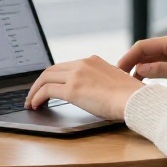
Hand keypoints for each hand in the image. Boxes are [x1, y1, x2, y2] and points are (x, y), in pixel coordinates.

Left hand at [24, 56, 143, 120]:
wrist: (135, 100)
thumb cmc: (130, 97)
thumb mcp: (114, 82)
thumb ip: (101, 82)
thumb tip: (94, 93)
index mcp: (92, 61)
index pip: (65, 66)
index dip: (54, 77)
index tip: (48, 86)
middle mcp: (82, 64)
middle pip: (52, 70)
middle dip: (40, 82)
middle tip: (34, 94)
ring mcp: (76, 75)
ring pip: (45, 78)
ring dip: (35, 90)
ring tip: (31, 102)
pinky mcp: (72, 89)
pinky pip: (46, 91)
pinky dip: (37, 97)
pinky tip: (35, 106)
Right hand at [116, 33, 166, 89]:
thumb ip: (161, 70)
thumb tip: (139, 69)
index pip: (143, 46)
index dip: (129, 57)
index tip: (118, 69)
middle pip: (145, 50)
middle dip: (131, 61)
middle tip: (120, 75)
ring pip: (151, 56)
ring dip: (139, 66)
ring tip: (129, 79)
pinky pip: (159, 61)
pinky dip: (150, 69)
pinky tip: (144, 78)